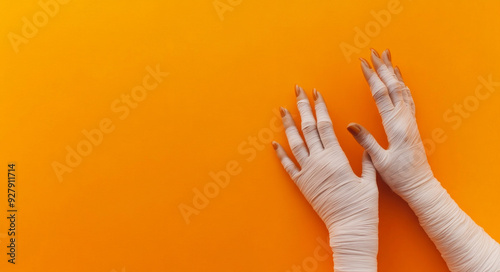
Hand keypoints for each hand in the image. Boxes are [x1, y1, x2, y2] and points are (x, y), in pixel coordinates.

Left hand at [273, 86, 377, 270]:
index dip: (320, 107)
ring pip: (294, 143)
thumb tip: (365, 143)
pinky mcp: (301, 185)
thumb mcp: (369, 179)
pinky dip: (280, 154)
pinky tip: (274, 143)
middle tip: (297, 91)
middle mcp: (319, 161)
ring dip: (288, 125)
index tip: (316, 93)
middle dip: (303, 107)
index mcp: (336, 157)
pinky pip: (288, 166)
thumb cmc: (362, 205)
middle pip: (308, 128)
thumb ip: (366, 159)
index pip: (325, 125)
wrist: (349, 227)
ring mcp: (307, 172)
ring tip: (283, 109)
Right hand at [348, 49, 434, 198]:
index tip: (363, 63)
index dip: (372, 78)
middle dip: (382, 68)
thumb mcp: (379, 160)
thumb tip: (350, 125)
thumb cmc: (399, 175)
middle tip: (374, 52)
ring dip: (393, 73)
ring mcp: (410, 120)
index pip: (381, 95)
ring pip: (401, 89)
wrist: (420, 184)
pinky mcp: (411, 124)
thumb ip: (366, 141)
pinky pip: (407, 98)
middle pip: (393, 86)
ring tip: (387, 58)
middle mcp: (404, 118)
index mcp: (395, 125)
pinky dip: (402, 85)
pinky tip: (399, 79)